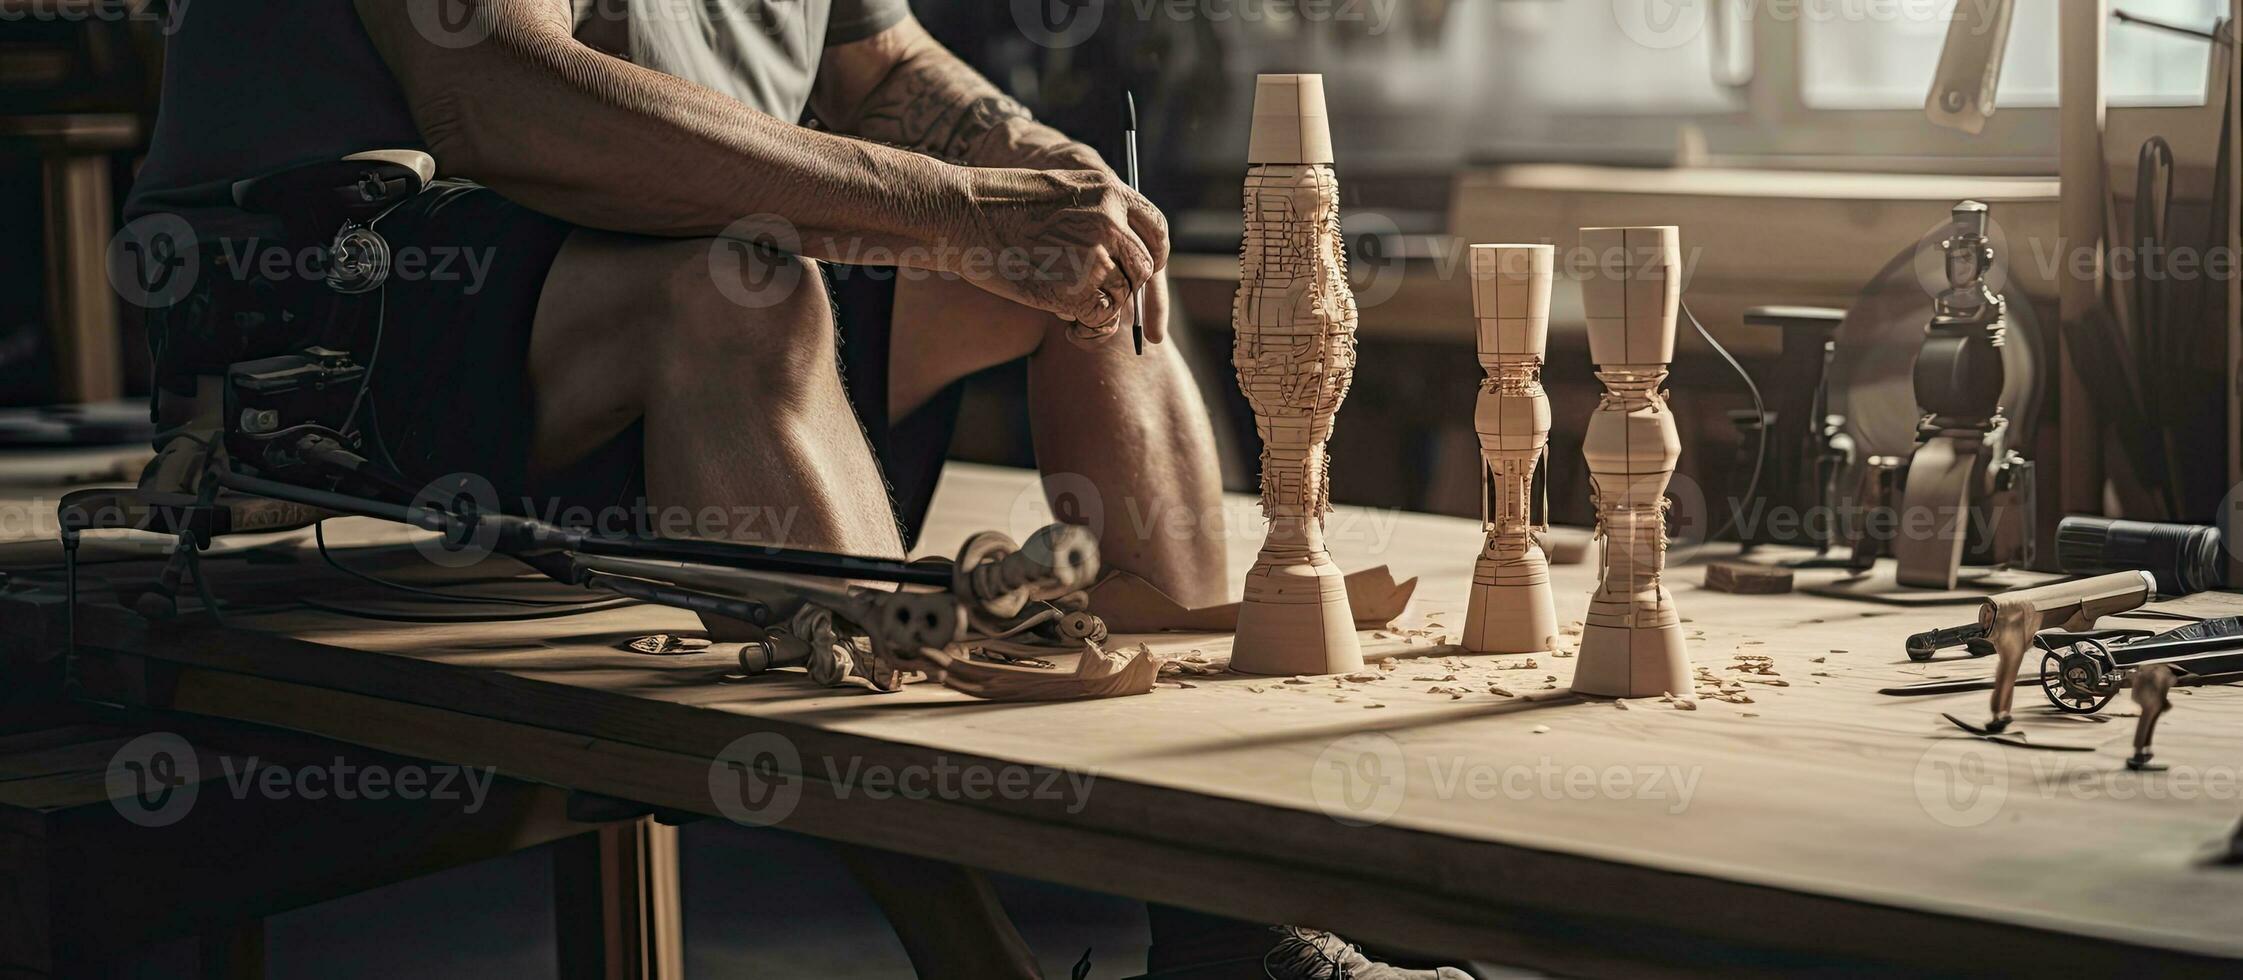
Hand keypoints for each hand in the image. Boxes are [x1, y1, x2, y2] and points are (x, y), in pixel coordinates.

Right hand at [950, 167, 1169, 333]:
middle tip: (1102, 306)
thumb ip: (1095, 217)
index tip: (1146, 276)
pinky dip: (1089, 331)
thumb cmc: (997, 207)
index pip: (1155, 229)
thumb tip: (1120, 262)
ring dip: (1102, 312)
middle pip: (1144, 269)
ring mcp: (1096, 253)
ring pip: (1122, 297)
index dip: (1155, 257)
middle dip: (1130, 294)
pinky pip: (1101, 319)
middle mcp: (1110, 219)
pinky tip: (1069, 327)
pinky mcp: (1076, 287)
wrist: (959, 212)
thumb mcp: (1059, 193)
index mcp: (1108, 191)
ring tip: (1070, 313)